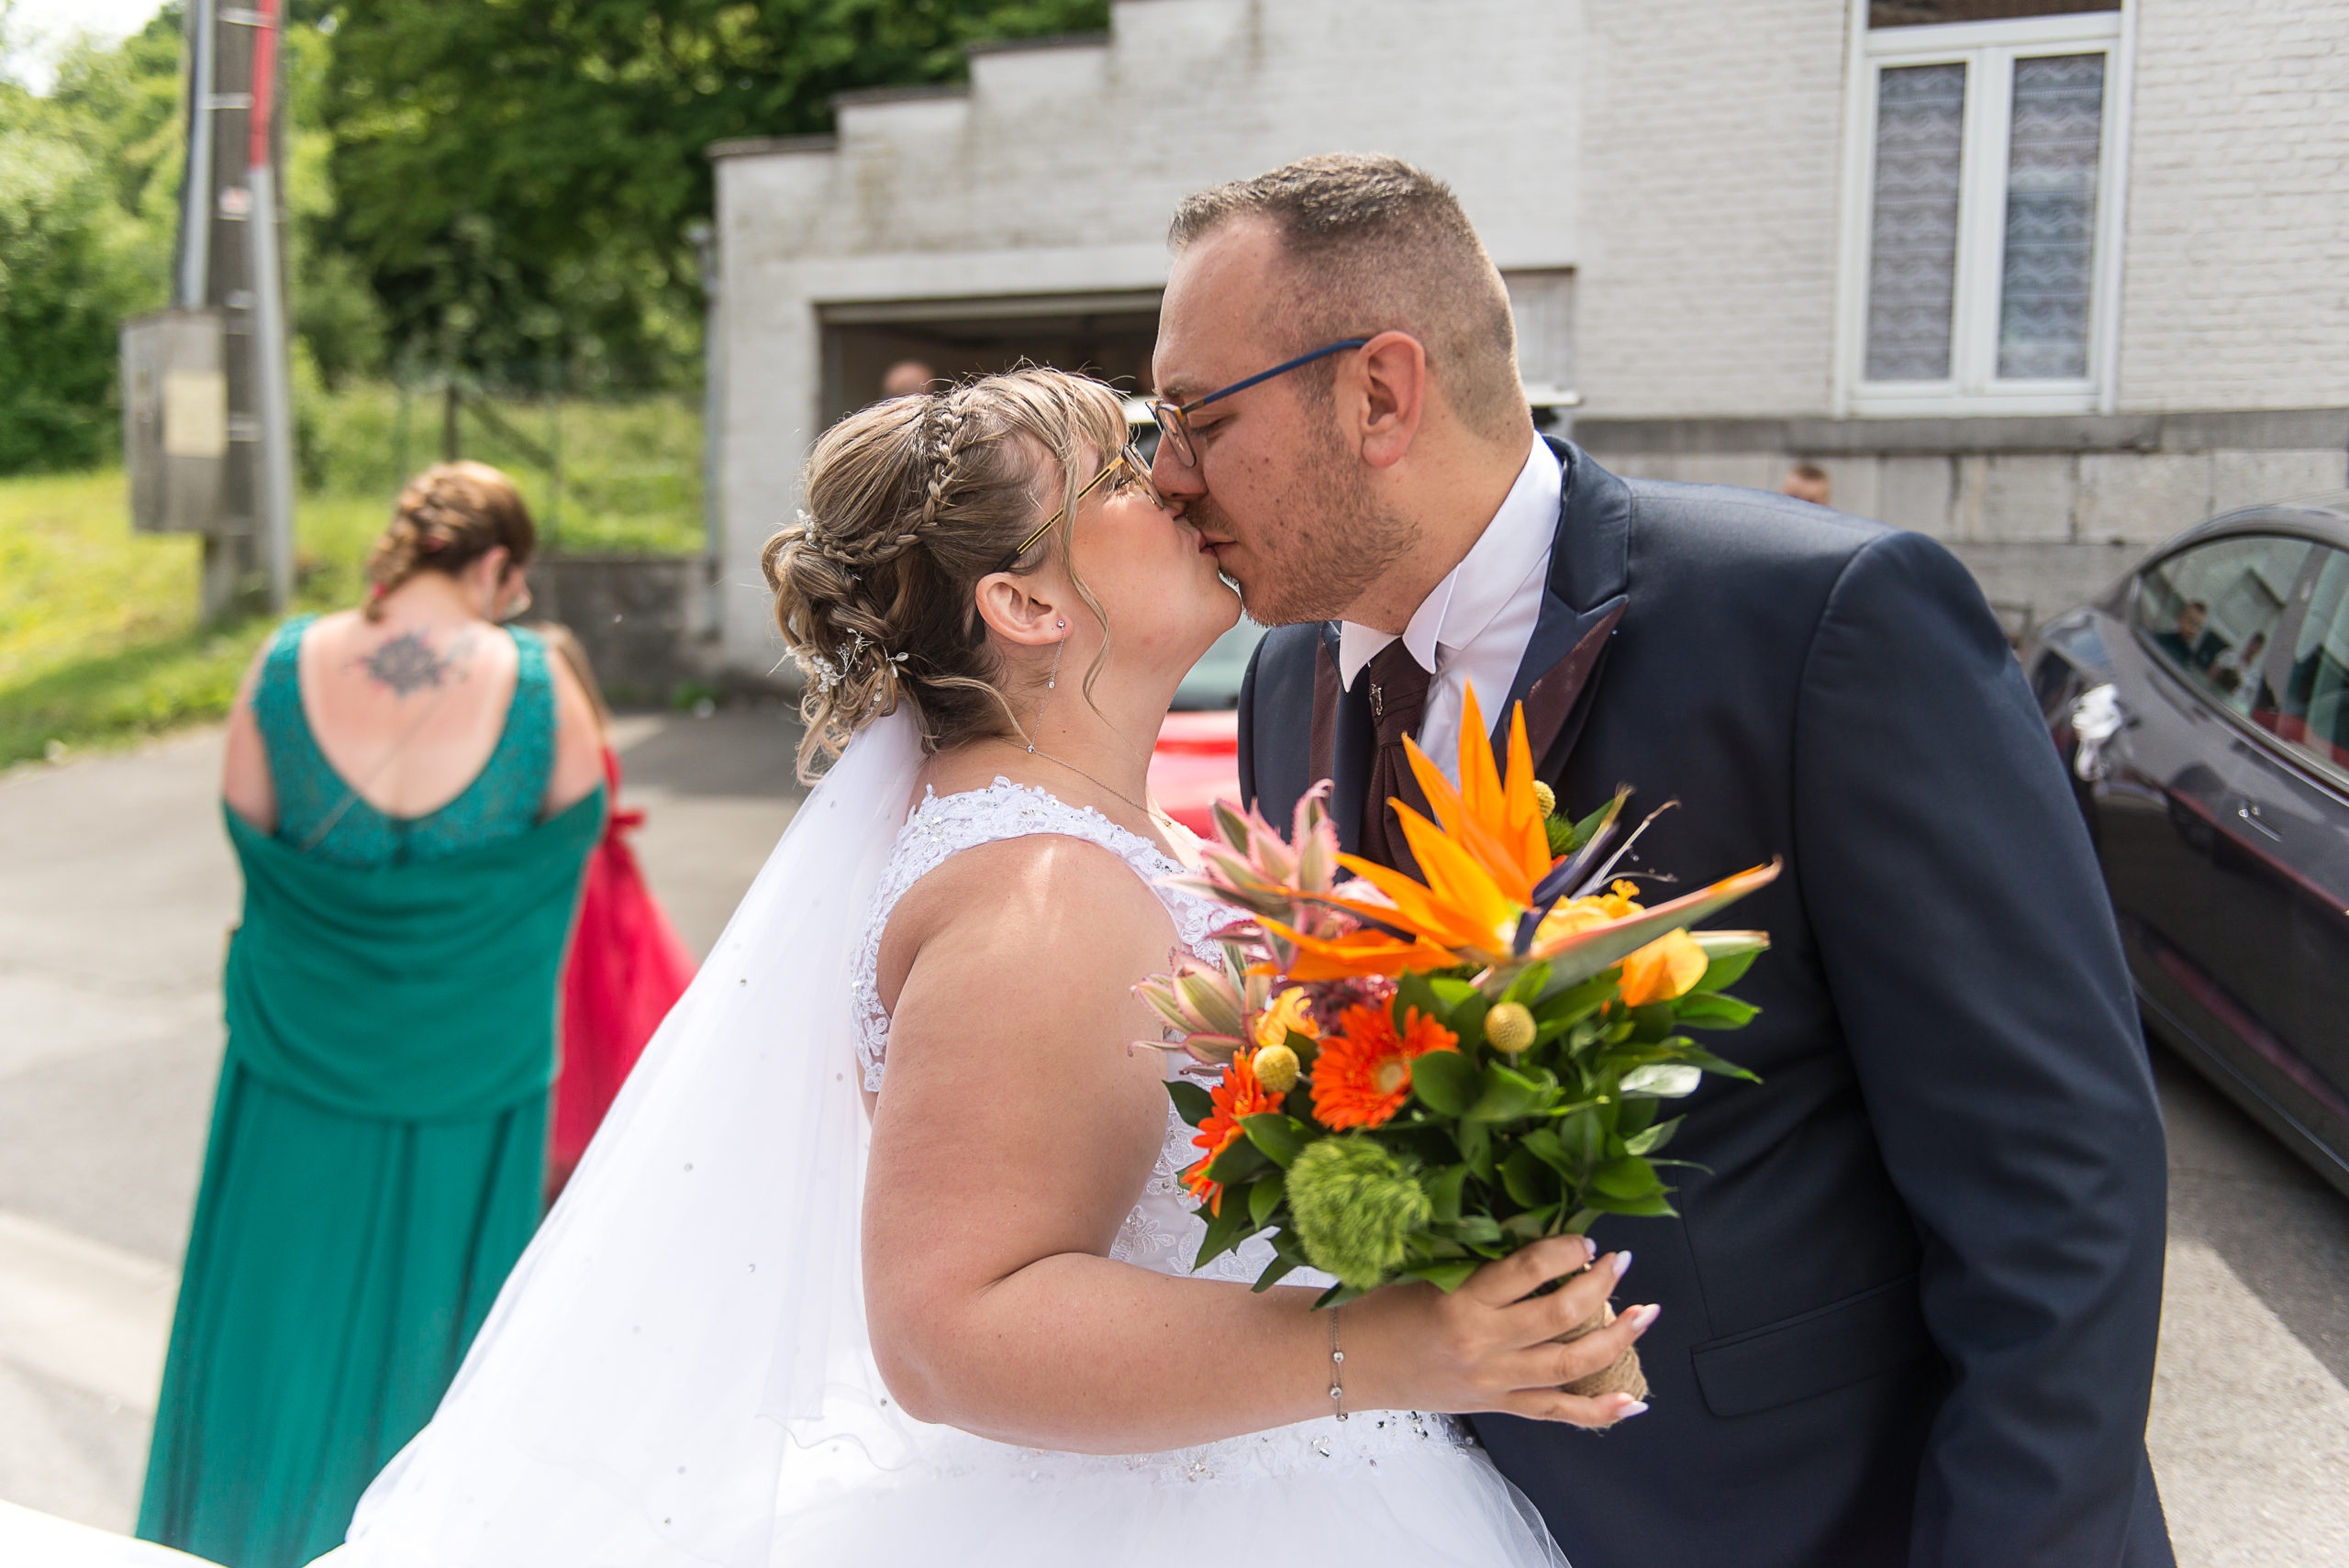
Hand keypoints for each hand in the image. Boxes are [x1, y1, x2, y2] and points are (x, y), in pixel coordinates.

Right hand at [1346, 1235, 1655, 1426]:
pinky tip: (1633, 1402)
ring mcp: (1493, 1379)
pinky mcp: (1497, 1405)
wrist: (1352, 1362)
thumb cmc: (1386, 1307)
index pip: (1527, 1269)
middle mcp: (1481, 1342)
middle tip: (1621, 1260)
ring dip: (1616, 1338)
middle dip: (1601, 1284)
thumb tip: (1539, 1238)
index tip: (1584, 1239)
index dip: (1565, 1251)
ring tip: (1645, 1313)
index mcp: (1460, 1299)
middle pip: (1559, 1314)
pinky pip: (1557, 1412)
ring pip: (1570, 1363)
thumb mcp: (1427, 1271)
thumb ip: (1479, 1261)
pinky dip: (1599, 1411)